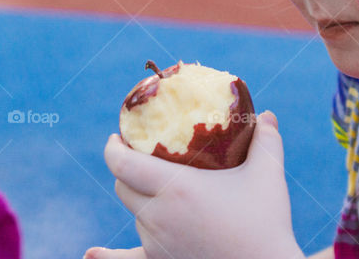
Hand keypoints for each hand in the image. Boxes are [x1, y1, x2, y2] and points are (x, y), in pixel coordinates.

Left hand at [85, 111, 303, 258]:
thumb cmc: (266, 223)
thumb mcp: (267, 175)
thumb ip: (267, 140)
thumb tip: (268, 115)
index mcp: (175, 188)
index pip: (122, 164)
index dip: (113, 148)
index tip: (117, 136)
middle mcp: (158, 216)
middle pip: (122, 186)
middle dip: (125, 168)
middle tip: (137, 154)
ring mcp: (157, 243)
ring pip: (133, 214)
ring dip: (138, 198)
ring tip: (155, 184)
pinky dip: (107, 257)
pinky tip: (89, 255)